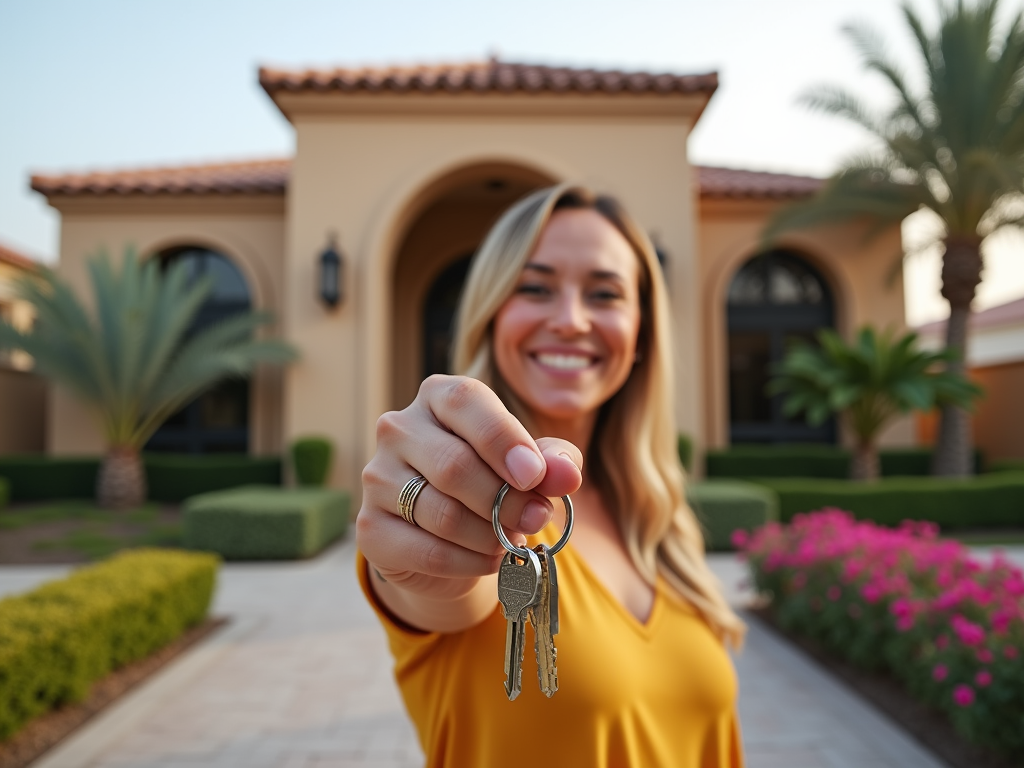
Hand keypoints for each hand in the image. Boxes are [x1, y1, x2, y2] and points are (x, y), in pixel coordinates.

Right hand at [356, 375, 581, 629]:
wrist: (446, 538)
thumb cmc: (491, 483)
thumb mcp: (528, 464)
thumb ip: (552, 461)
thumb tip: (567, 474)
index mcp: (437, 397)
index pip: (465, 402)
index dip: (503, 439)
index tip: (534, 476)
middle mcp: (398, 429)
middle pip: (454, 465)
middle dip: (507, 499)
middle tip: (537, 517)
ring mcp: (377, 477)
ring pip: (442, 513)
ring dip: (491, 535)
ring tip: (512, 538)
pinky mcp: (370, 527)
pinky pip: (428, 551)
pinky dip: (471, 561)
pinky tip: (490, 559)